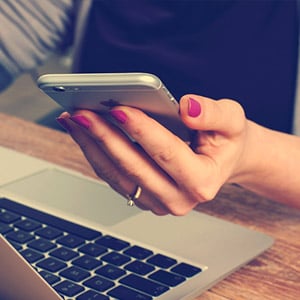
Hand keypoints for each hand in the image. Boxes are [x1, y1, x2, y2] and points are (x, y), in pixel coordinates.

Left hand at [57, 94, 249, 214]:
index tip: (118, 109)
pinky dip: (96, 154)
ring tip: (74, 121)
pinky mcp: (144, 197)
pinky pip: (114, 177)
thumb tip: (187, 107)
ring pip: (117, 175)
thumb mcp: (233, 121)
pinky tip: (84, 134)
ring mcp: (158, 202)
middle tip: (81, 113)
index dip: (142, 131)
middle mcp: (179, 199)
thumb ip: (214, 114)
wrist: (221, 161)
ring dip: (93, 147)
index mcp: (203, 181)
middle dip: (105, 138)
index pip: (167, 153)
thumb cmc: (226, 141)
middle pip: (134, 167)